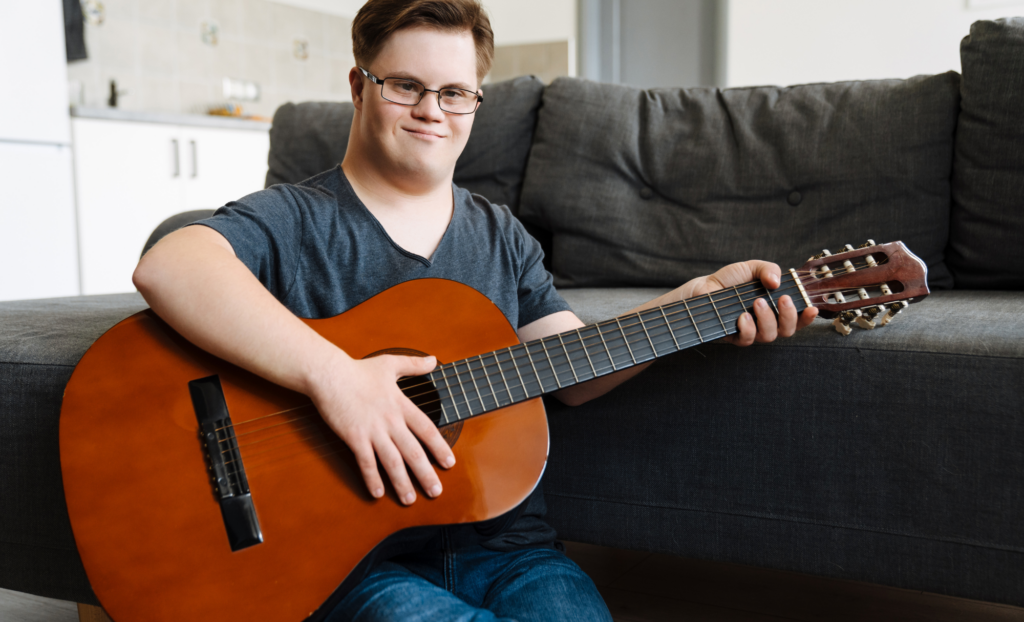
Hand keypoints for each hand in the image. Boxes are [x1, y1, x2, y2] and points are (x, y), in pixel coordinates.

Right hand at [309, 353, 454, 504]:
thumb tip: (434, 360)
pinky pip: (366, 463)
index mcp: (401, 405)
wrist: (329, 374)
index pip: (427, 430)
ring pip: (392, 462)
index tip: (450, 464)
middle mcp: (390, 421)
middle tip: (436, 492)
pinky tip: (378, 493)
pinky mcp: (354, 438)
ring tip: (409, 500)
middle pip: (413, 452)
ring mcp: (372, 431)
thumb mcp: (390, 363)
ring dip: (402, 483)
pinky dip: (372, 479)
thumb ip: (414, 365)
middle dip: (426, 474)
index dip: (440, 448)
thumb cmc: (359, 369)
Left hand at [679, 260, 817, 345]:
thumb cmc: (730, 280)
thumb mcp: (752, 267)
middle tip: (781, 300)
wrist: (704, 287)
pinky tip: (742, 316)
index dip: (807, 317)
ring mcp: (751, 331)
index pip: (798, 318)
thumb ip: (768, 269)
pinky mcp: (735, 337)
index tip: (811, 309)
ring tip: (757, 302)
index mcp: (775, 308)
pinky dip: (748, 328)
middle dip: (789, 316)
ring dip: (767, 319)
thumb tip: (777, 281)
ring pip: (769, 336)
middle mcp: (766, 322)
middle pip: (787, 331)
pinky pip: (748, 340)